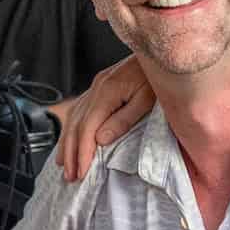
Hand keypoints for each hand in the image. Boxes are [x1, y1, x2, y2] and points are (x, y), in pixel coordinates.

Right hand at [55, 54, 154, 180]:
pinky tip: (69, 139)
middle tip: (71, 175)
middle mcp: (97, 86)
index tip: (81, 171)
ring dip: (67, 142)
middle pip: (76, 124)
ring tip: (65, 163)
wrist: (164, 54)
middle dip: (71, 152)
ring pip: (73, 116)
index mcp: (107, 90)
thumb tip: (101, 139)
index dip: (82, 152)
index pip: (87, 127)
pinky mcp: (101, 85)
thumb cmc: (159, 76)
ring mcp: (97, 85)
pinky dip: (72, 127)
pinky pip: (80, 109)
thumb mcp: (147, 100)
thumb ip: (124, 119)